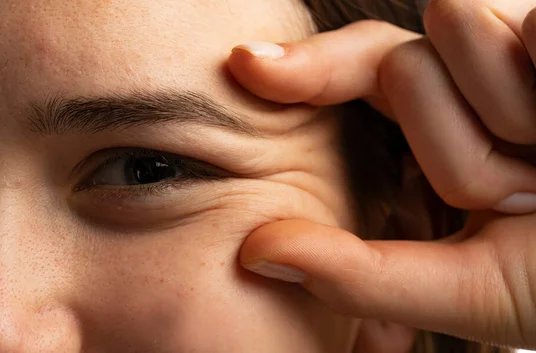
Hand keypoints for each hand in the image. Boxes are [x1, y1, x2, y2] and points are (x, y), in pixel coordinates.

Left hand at [229, 1, 535, 348]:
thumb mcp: (471, 290)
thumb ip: (361, 275)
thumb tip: (254, 254)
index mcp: (448, 130)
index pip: (363, 77)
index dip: (304, 72)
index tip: (244, 66)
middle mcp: (481, 80)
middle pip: (403, 66)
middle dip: (462, 144)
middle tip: (530, 192)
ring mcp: (524, 43)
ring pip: (454, 31)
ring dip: (507, 118)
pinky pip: (517, 25)